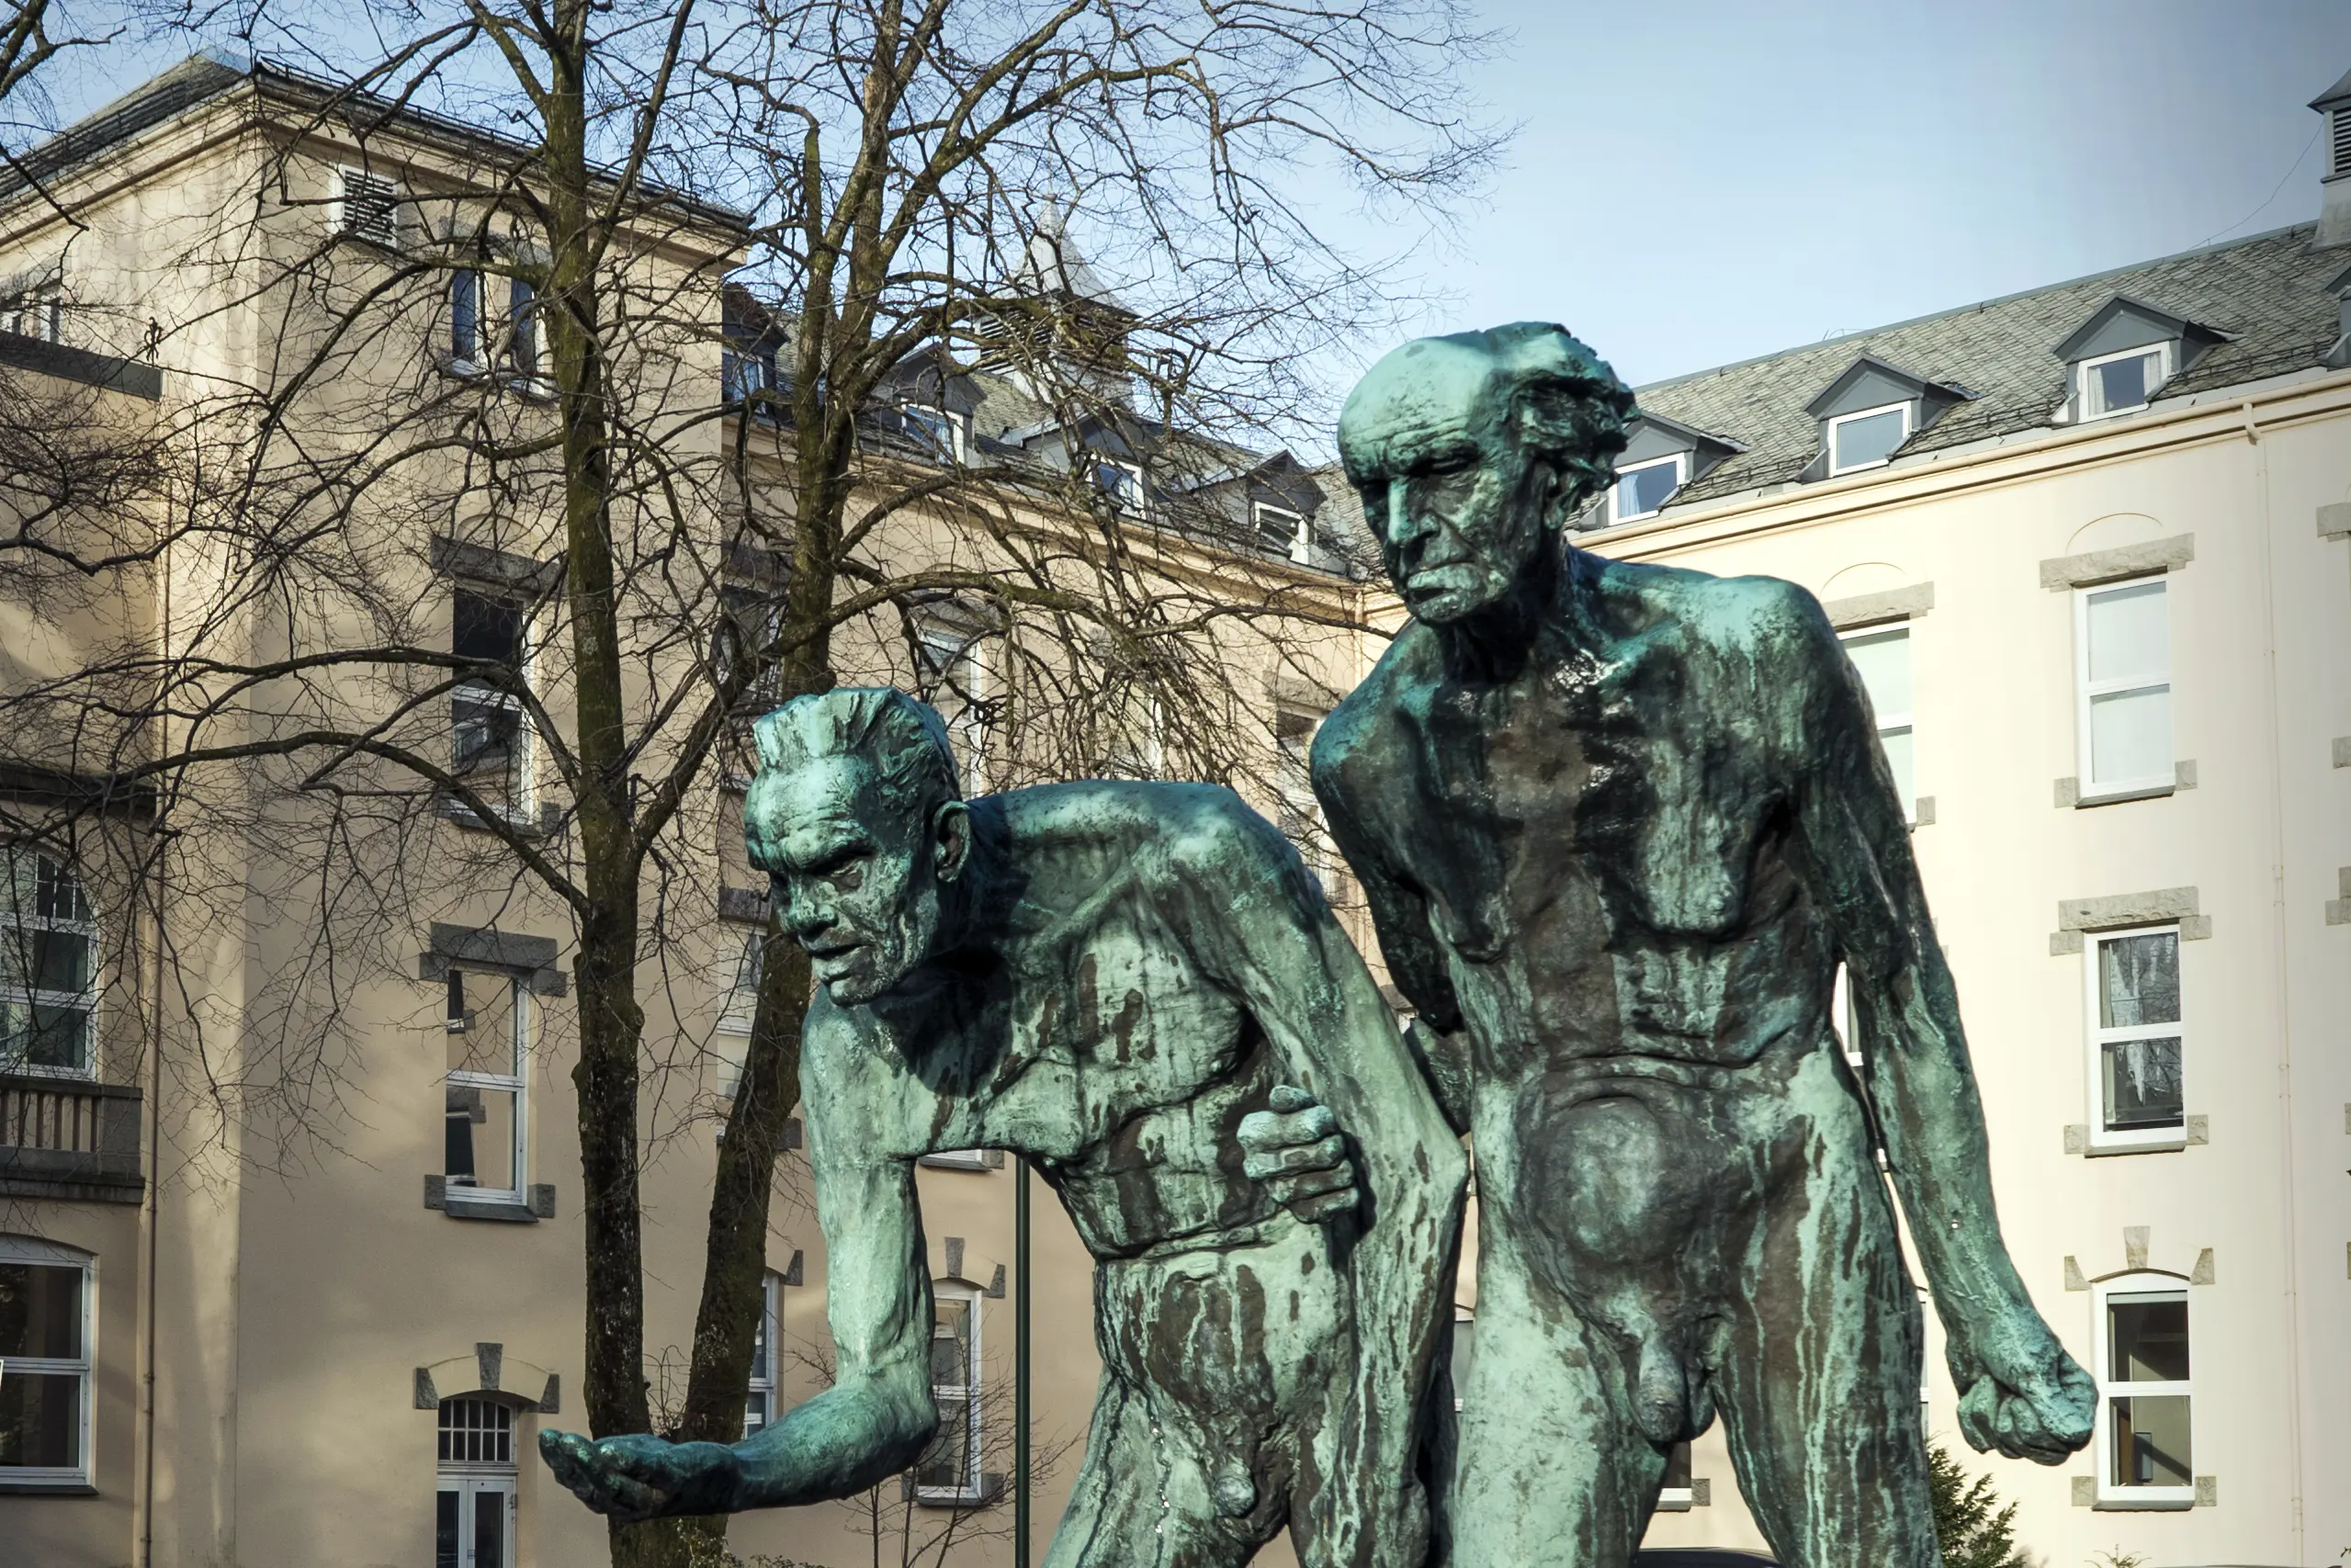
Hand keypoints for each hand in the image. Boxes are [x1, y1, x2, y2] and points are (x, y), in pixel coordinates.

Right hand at [539, 1428, 741, 1520]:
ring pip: (614, 1484)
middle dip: (568, 1463)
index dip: (560, 1465)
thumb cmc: (673, 1468)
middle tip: (550, 1439)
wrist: (723, 1479)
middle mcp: (630, 1505)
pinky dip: (628, 1462)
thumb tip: (575, 1448)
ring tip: (570, 1442)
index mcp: (615, 1500)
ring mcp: (654, 1495)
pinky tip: (610, 1448)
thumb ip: (607, 1455)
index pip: (580, 1485)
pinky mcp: (677, 1479)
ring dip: (589, 1464)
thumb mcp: (636, 1457)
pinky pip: (649, 1473)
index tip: (546, 1440)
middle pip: (591, 1488)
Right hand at [1238, 1083, 1357, 1223]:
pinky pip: (1336, 1205)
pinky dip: (1348, 1195)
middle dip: (1337, 1144)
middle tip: (1335, 1142)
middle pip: (1327, 1154)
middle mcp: (1257, 1168)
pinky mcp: (1300, 1214)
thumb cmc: (1301, 1126)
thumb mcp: (1297, 1107)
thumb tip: (1278, 1096)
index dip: (1324, 1121)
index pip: (1310, 1128)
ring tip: (1340, 1162)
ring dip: (1346, 1168)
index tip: (1324, 1121)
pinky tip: (1347, 1187)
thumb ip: (1291, 1099)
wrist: (1302, 1165)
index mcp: (1252, 1134)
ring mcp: (1278, 1194)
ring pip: (1337, 1177)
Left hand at [1946, 1314, 2095, 1464]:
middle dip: (2010, 1423)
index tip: (2022, 1399)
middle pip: (2041, 1454)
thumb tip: (2076, 1436)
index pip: (2070, 1442)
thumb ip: (2052, 1406)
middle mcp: (2056, 1416)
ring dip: (1987, 1412)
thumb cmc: (2010, 1334)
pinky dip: (1970, 1416)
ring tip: (1989, 1383)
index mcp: (2077, 1402)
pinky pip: (1980, 1442)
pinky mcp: (1995, 1421)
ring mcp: (2024, 1421)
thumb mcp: (2032, 1369)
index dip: (2040, 1429)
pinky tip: (1974, 1392)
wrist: (1973, 1319)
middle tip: (2004, 1389)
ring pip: (2008, 1449)